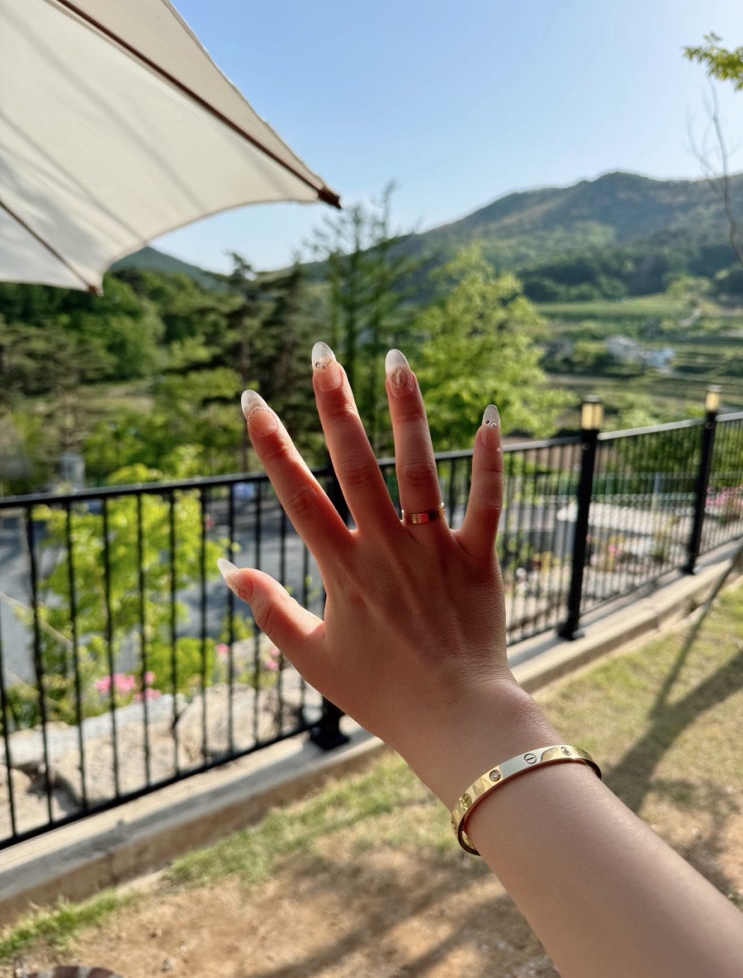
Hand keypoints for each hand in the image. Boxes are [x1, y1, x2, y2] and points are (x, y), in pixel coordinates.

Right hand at [220, 344, 541, 801]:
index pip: (297, 494)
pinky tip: (490, 417)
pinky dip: (490, 461)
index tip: (252, 400)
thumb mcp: (311, 656)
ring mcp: (434, 550)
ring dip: (406, 412)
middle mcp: (385, 548)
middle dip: (335, 405)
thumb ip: (268, 609)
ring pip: (418, 469)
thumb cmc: (379, 692)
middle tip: (324, 354)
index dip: (271, 445)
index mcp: (342, 569)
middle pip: (355, 464)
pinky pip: (487, 503)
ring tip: (396, 359)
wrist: (454, 719)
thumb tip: (226, 569)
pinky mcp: (477, 559)